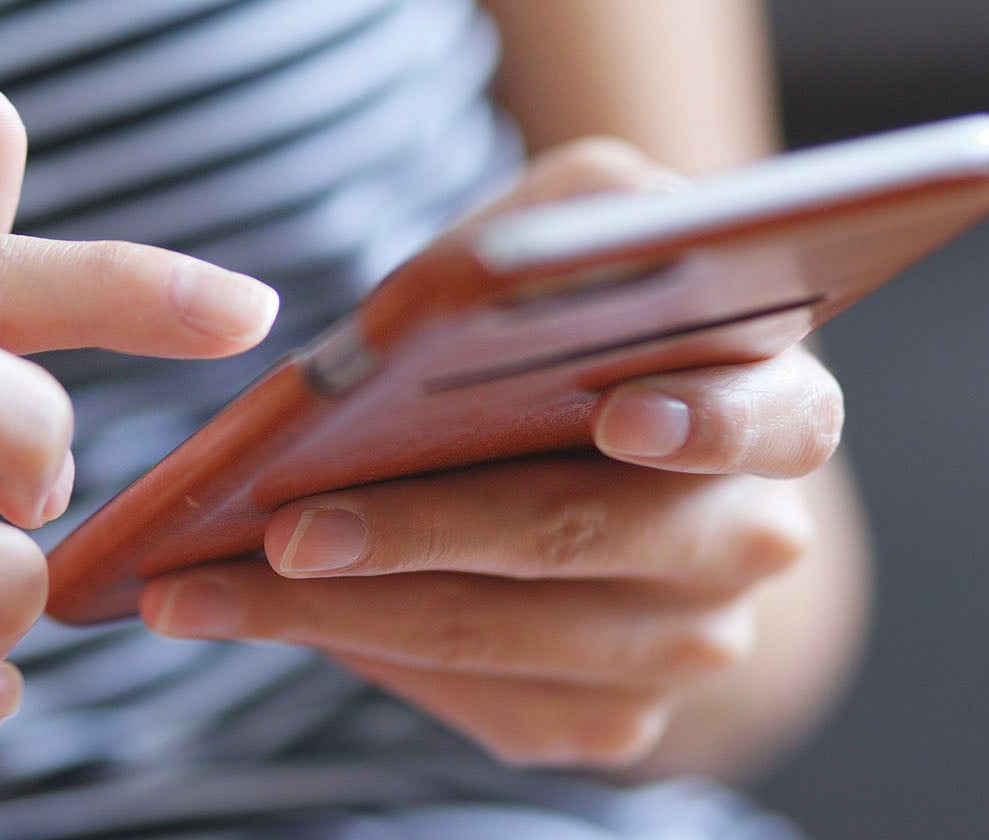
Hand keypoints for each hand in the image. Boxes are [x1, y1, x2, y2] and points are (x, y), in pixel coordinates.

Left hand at [140, 140, 843, 768]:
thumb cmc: (577, 315)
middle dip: (421, 533)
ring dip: (342, 616)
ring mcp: (684, 649)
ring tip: (207, 586)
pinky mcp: (607, 719)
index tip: (618, 417)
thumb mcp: (590, 221)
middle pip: (579, 542)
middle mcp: (749, 543)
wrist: (584, 430)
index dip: (703, 422)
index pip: (770, 419)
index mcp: (780, 411)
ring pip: (501, 641)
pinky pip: (476, 702)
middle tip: (288, 528)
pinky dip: (357, 655)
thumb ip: (584, 213)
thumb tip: (500, 270)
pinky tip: (261, 615)